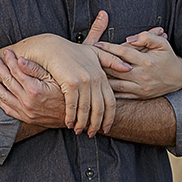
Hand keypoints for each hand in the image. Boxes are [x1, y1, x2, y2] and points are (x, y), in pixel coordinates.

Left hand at [0, 49, 65, 127]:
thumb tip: (20, 60)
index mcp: (34, 90)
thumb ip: (36, 70)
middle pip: (8, 81)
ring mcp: (25, 111)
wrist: (73, 117)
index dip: (10, 60)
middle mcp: (27, 101)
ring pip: (3, 96)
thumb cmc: (66, 95)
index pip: (17, 71)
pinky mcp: (26, 118)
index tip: (7, 51)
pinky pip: (8, 108)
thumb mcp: (54, 79)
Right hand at [42, 11, 115, 136]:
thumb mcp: (95, 52)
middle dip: (96, 124)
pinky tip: (68, 123)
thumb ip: (112, 60)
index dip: (110, 118)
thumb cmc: (72, 51)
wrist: (51, 48)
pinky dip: (70, 116)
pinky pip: (72, 105)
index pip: (110, 102)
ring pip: (86, 109)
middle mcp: (94, 79)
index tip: (106, 128)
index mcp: (101, 75)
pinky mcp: (70, 83)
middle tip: (92, 134)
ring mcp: (83, 81)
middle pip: (99, 109)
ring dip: (82, 123)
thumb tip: (129, 68)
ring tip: (79, 131)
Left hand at [94, 28, 181, 98]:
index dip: (108, 47)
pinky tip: (98, 87)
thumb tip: (129, 39)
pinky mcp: (139, 96)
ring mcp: (140, 87)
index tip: (96, 44)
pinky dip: (108, 91)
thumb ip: (147, 37)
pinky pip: (120, 94)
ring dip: (101, 79)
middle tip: (86, 59)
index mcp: (146, 61)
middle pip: (115, 69)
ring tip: (88, 74)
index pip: (123, 52)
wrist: (179, 79)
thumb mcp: (162, 43)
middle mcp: (142, 75)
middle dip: (100, 63)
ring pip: (115, 83)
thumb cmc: (168, 58)